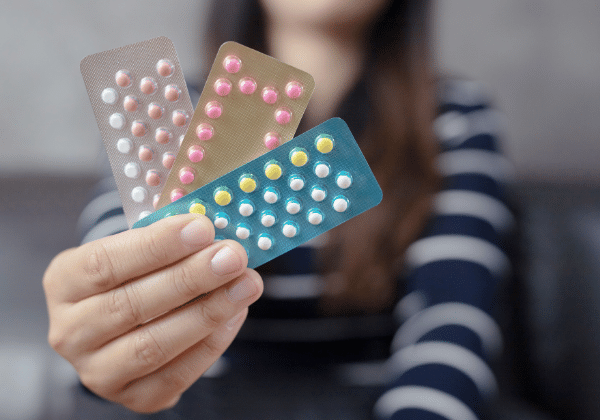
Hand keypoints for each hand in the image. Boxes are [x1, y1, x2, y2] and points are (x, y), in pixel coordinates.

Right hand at [43, 214, 262, 412]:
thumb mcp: (138, 246)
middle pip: (131, 306)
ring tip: (246, 283)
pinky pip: (176, 375)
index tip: (202, 227)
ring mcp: (98, 371)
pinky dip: (212, 344)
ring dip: (208, 312)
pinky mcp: (133, 396)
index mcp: (64, 282)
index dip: (156, 245)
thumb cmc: (137, 273)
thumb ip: (168, 238)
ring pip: (153, 346)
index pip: (104, 263)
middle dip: (190, 278)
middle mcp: (70, 331)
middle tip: (232, 256)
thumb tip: (213, 227)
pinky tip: (236, 313)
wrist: (131, 320)